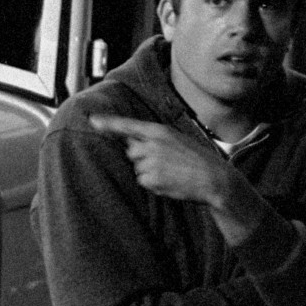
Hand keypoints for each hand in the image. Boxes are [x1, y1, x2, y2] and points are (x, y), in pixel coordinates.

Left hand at [88, 114, 229, 205]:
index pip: (128, 126)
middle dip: (141, 157)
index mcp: (159, 131)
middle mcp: (151, 145)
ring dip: (148, 171)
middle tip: (165, 161)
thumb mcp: (177, 139)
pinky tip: (169, 181)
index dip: (108, 124)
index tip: (92, 121)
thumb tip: (131, 146)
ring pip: (137, 168)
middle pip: (131, 151)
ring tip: (170, 172)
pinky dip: (153, 184)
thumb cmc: (196, 158)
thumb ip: (154, 139)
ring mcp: (150, 162)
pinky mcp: (151, 179)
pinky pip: (142, 182)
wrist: (213, 178)